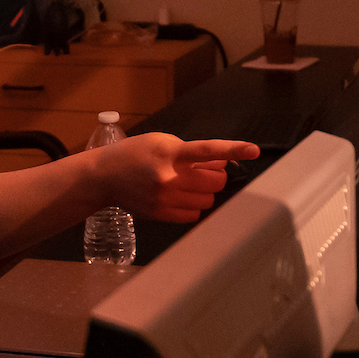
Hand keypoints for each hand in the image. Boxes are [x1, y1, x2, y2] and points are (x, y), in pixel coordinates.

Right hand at [93, 134, 259, 223]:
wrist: (105, 177)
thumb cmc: (136, 154)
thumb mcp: (162, 142)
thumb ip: (192, 152)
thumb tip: (222, 161)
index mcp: (170, 154)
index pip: (207, 151)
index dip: (233, 149)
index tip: (254, 150)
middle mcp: (169, 178)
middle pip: (215, 181)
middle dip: (213, 176)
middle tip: (200, 171)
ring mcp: (165, 199)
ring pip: (207, 200)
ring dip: (204, 192)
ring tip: (186, 185)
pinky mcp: (162, 215)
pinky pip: (194, 215)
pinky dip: (193, 207)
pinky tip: (179, 198)